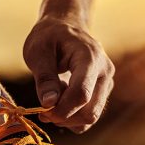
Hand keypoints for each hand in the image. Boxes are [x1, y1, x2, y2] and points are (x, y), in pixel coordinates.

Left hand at [23, 16, 114, 132]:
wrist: (65, 27)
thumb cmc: (49, 37)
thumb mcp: (38, 51)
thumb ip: (44, 77)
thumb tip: (49, 104)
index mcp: (90, 58)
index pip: (82, 94)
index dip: (61, 110)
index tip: (42, 111)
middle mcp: (105, 72)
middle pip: (90, 111)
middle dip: (64, 118)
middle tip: (43, 111)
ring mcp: (106, 83)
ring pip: (90, 117)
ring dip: (67, 117)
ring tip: (53, 98)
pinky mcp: (103, 92)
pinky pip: (89, 116)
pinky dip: (73, 117)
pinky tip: (61, 100)